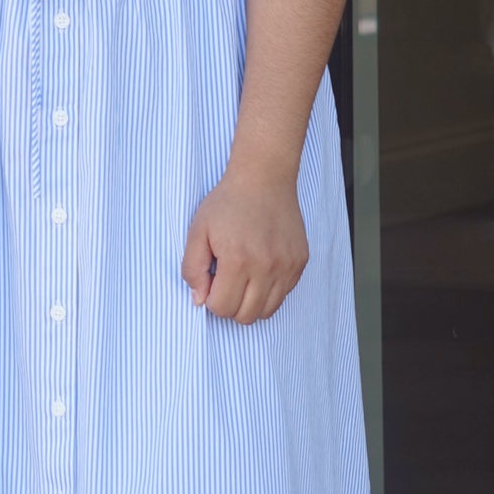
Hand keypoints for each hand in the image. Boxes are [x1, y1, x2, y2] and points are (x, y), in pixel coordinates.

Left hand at [181, 168, 308, 324]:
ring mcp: (287, 266)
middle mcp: (266, 266)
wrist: (264, 177)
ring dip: (250, 302)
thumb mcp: (197, 230)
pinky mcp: (300, 262)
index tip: (211, 281)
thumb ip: (193, 268)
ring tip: (242, 278)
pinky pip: (283, 295)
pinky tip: (259, 269)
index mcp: (237, 260)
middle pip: (246, 316)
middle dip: (230, 305)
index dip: (211, 299)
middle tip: (225, 281)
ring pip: (267, 311)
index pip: (222, 308)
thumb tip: (199, 300)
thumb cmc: (228, 202)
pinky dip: (269, 291)